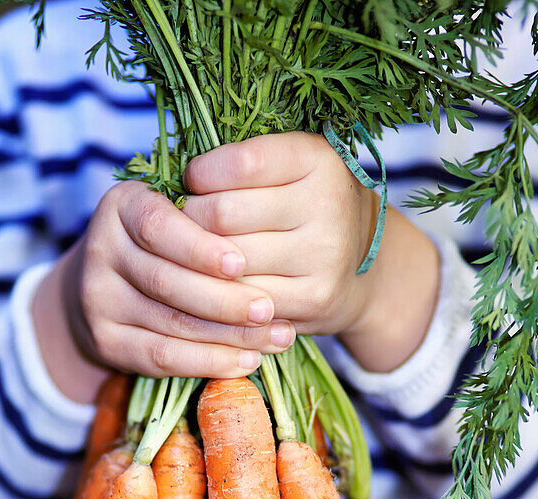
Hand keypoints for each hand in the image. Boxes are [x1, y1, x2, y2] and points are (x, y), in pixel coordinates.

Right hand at [33, 180, 295, 401]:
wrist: (105, 286)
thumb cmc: (164, 244)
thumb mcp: (178, 215)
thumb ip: (211, 221)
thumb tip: (272, 244)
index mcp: (121, 206)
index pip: (157, 227)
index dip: (200, 249)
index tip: (242, 264)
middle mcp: (101, 249)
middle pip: (167, 282)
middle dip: (225, 300)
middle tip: (269, 310)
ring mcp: (98, 300)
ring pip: (172, 324)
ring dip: (230, 336)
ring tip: (275, 337)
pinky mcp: (107, 342)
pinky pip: (163, 357)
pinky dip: (209, 362)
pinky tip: (247, 361)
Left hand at [182, 133, 440, 372]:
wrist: (363, 268)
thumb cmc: (306, 209)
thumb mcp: (289, 169)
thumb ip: (242, 164)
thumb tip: (174, 184)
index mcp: (316, 158)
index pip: (240, 163)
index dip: (201, 175)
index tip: (194, 184)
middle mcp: (326, 203)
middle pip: (223, 215)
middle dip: (191, 220)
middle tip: (186, 225)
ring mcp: (323, 255)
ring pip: (228, 262)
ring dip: (199, 262)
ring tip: (197, 255)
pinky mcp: (314, 298)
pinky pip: (243, 300)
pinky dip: (220, 295)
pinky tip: (215, 287)